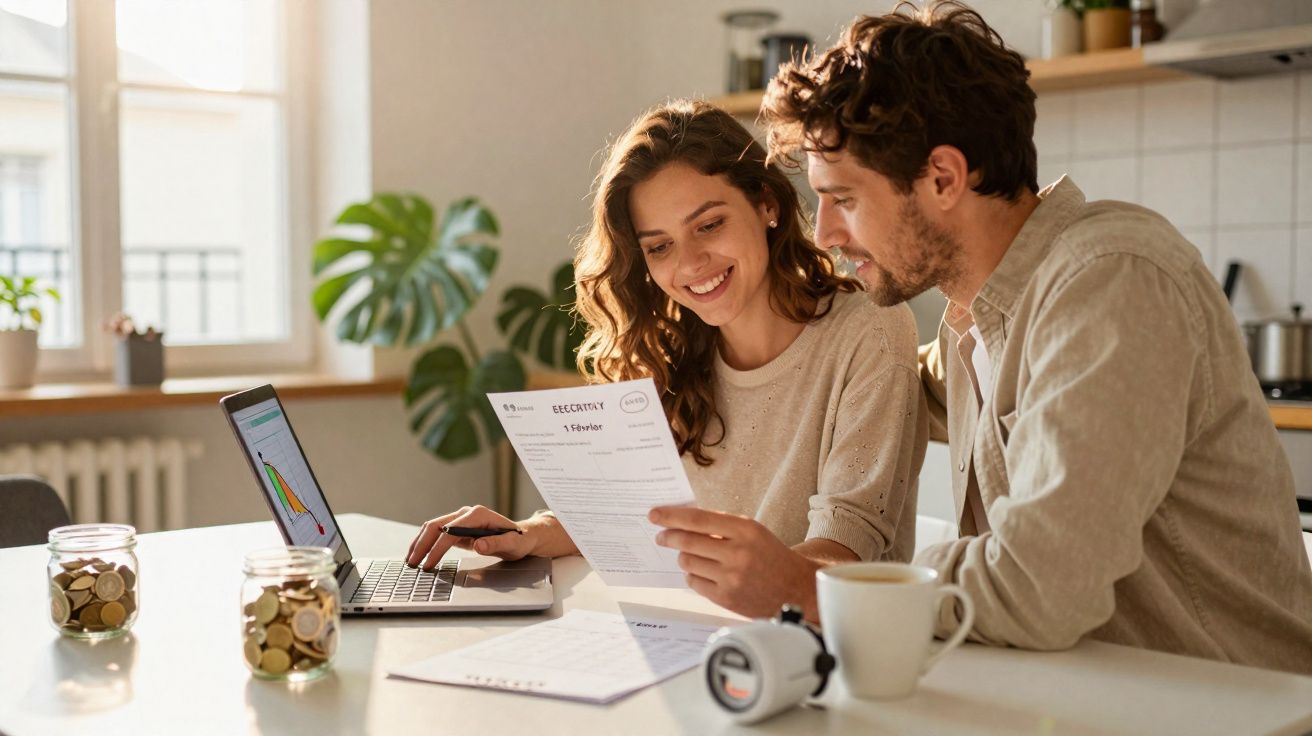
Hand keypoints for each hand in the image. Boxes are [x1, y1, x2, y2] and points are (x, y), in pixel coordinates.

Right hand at [406, 505, 534, 569]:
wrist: (522, 536)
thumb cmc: (519, 541)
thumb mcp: (512, 545)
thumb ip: (496, 544)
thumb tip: (478, 544)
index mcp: (478, 515)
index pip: (451, 531)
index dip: (438, 548)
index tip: (429, 564)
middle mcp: (467, 514)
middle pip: (436, 525)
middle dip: (422, 545)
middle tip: (412, 563)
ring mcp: (461, 520)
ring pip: (433, 527)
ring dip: (420, 543)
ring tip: (411, 560)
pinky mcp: (458, 528)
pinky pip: (437, 533)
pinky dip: (426, 543)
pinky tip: (419, 555)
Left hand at [649, 506, 820, 619]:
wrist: (795, 588)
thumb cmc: (770, 555)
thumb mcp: (752, 531)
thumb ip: (721, 525)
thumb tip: (683, 520)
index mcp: (744, 529)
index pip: (698, 519)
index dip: (671, 516)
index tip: (654, 514)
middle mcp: (737, 553)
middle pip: (687, 541)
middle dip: (668, 537)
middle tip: (661, 536)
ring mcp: (731, 577)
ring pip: (687, 563)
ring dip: (683, 557)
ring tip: (691, 555)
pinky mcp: (726, 598)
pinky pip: (694, 583)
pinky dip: (693, 575)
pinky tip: (703, 572)